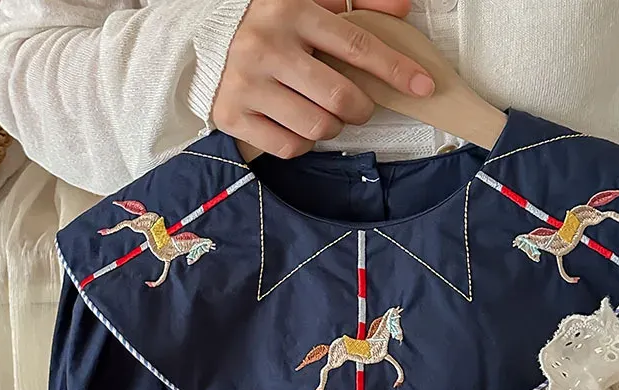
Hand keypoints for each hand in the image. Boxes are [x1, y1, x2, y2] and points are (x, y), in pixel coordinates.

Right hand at [214, 0, 433, 158]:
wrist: (197, 38)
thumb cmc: (264, 21)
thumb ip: (355, 1)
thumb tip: (402, 8)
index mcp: (291, 11)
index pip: (357, 44)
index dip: (395, 69)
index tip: (422, 85)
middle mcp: (268, 47)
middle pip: (339, 97)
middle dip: (361, 109)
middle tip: (358, 106)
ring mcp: (247, 84)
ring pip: (316, 127)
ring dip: (332, 127)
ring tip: (324, 114)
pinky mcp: (233, 115)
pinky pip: (288, 146)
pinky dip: (303, 143)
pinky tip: (298, 125)